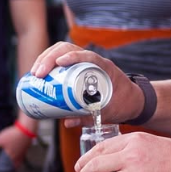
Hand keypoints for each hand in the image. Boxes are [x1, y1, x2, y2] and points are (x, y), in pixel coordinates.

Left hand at [0, 125, 30, 167]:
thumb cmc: (12, 134)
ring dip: (14, 165)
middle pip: (13, 167)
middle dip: (8, 169)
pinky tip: (15, 155)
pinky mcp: (25, 149)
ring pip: (18, 163)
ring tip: (9, 165)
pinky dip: (18, 158)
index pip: (6, 169)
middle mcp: (17, 158)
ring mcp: (22, 153)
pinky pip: (21, 157)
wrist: (26, 128)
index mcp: (10, 157)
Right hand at [29, 42, 144, 126]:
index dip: (73, 56)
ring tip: (35, 73)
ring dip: (46, 58)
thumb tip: (66, 122)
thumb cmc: (124, 104)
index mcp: (105, 68)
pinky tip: (39, 72)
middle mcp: (94, 61)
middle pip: (69, 48)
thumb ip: (89, 117)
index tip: (59, 64)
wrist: (135, 101)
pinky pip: (63, 59)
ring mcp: (85, 62)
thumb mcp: (108, 113)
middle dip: (50, 58)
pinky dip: (49, 62)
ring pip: (63, 51)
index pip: (88, 55)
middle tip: (37, 74)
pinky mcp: (79, 68)